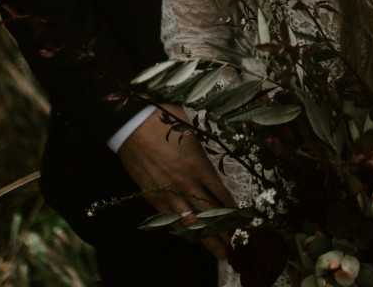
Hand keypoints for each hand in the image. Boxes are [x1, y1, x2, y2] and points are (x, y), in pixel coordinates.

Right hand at [117, 105, 235, 258]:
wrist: (130, 124)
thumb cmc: (163, 121)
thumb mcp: (192, 132)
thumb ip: (203, 152)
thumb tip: (213, 162)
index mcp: (198, 165)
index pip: (221, 194)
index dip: (233, 210)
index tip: (242, 222)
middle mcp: (184, 183)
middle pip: (208, 214)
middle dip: (222, 233)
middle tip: (233, 247)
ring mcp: (167, 191)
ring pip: (189, 222)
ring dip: (204, 238)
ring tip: (217, 251)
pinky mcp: (152, 195)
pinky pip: (169, 218)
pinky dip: (181, 229)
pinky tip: (190, 236)